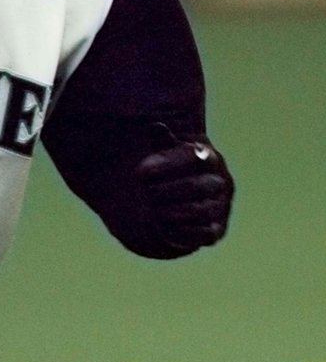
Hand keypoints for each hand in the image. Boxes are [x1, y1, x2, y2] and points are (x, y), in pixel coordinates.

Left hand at [136, 122, 233, 252]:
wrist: (190, 195)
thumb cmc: (175, 167)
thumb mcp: (168, 151)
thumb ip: (162, 141)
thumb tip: (156, 127)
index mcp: (210, 158)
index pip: (193, 157)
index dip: (166, 164)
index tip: (140, 171)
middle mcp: (221, 181)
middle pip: (196, 186)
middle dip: (165, 190)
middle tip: (144, 192)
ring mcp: (222, 206)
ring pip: (200, 211)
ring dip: (171, 211)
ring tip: (151, 210)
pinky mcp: (217, 229)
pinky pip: (203, 233)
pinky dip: (181, 231)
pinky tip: (162, 226)